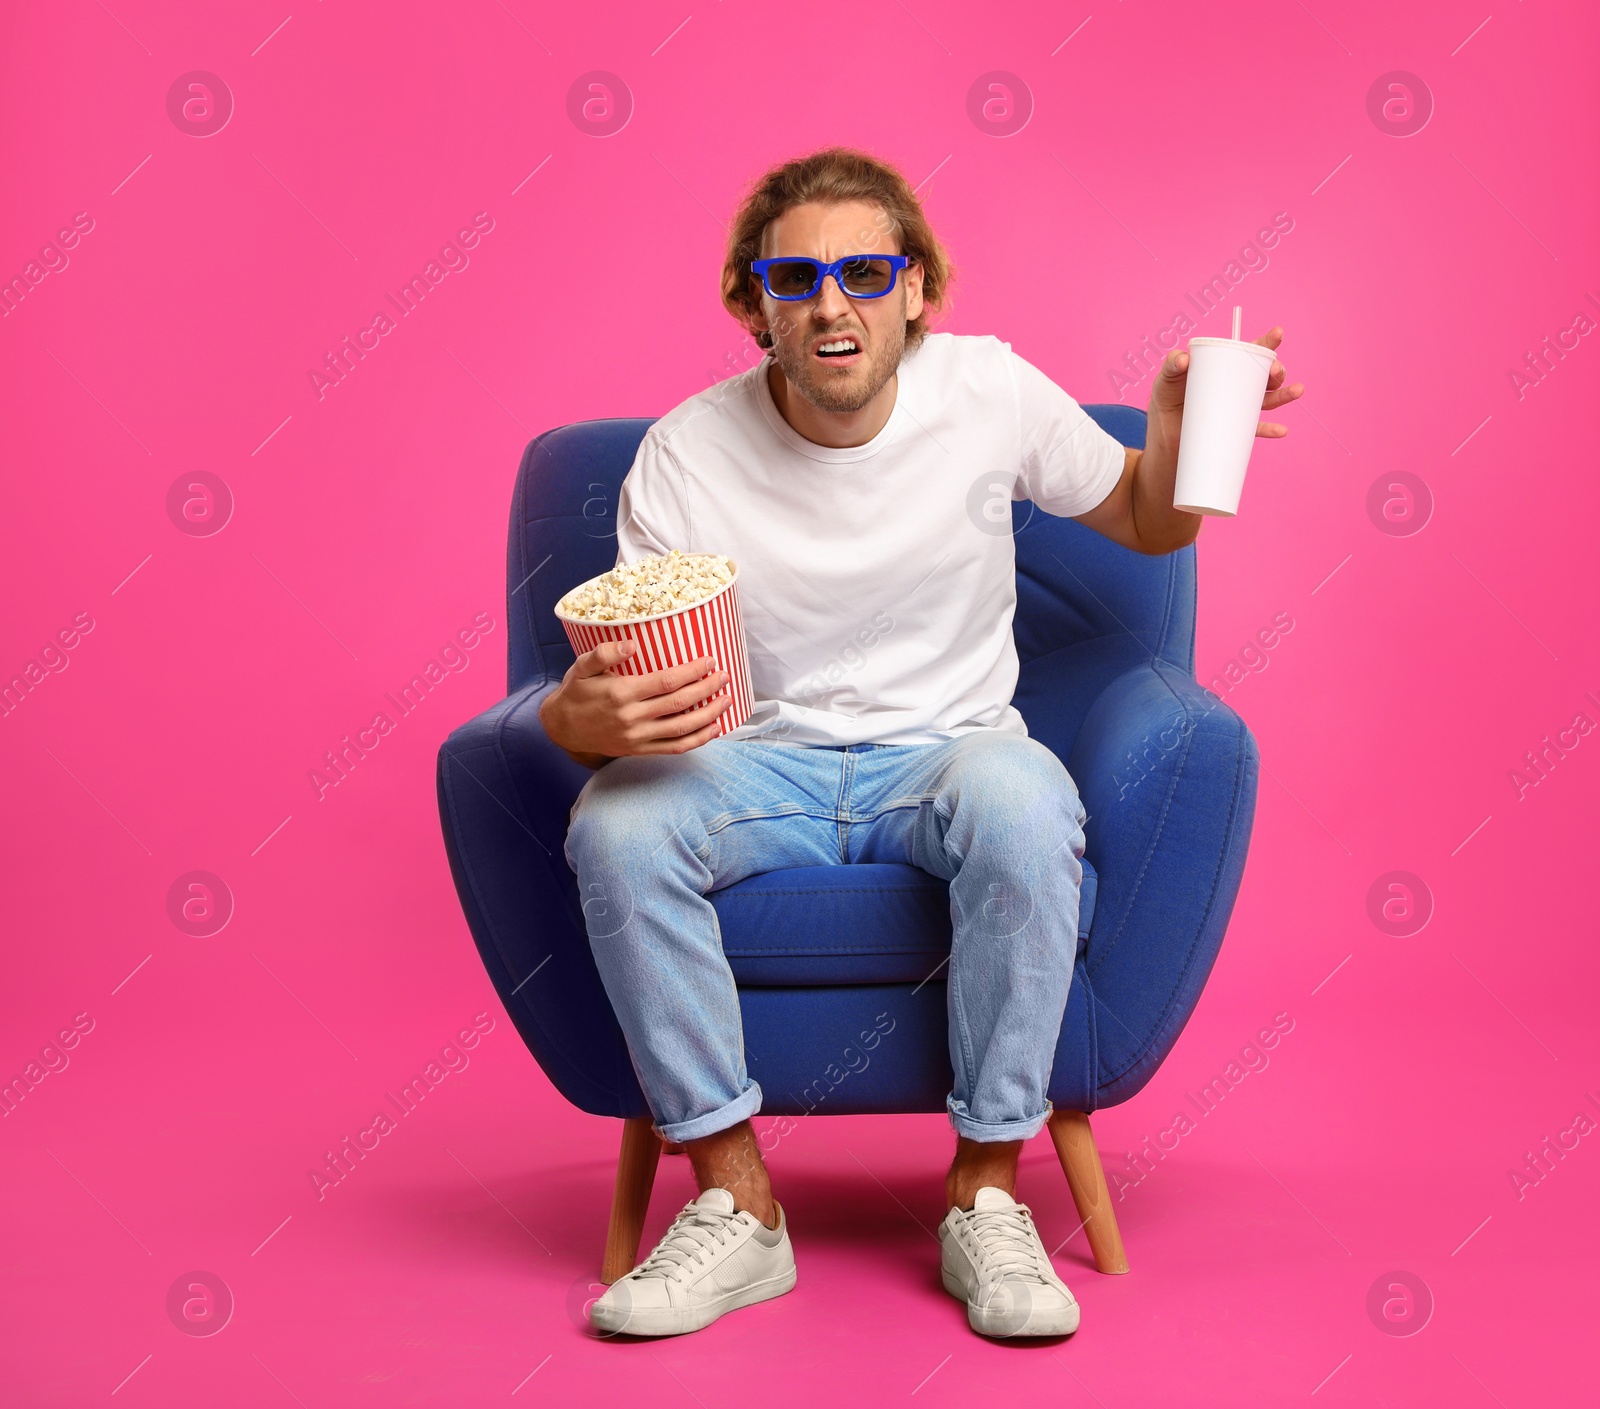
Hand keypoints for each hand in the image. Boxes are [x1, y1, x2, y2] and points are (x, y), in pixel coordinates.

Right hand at [538, 640, 730, 767]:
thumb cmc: (575, 692)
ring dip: (709, 715)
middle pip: (680, 703)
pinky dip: (698, 740)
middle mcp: (632, 717)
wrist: (562, 728)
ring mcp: (638, 737)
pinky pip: (674, 748)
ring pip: (683, 728)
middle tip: (724, 677)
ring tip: (726, 700)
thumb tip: (632, 645)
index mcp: (621, 693)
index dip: (693, 672)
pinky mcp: (640, 751)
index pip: (667, 682)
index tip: (710, 661)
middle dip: (708, 689)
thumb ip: (604, 653)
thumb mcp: (582, 667)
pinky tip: (713, 729)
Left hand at [1147, 325, 1304, 448]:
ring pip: (1267, 399)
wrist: (1165, 435)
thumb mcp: (1165, 379)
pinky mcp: (1235, 430)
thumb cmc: (1166, 400)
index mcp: (1225, 368)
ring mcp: (1238, 409)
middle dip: (1276, 370)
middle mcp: (1236, 387)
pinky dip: (1270, 429)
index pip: (1248, 352)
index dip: (1265, 342)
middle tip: (1276, 370)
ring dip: (1284, 395)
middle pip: (1264, 375)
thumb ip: (1171, 365)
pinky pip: (1256, 430)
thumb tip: (1184, 359)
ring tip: (1296, 390)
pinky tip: (1282, 430)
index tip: (1278, 333)